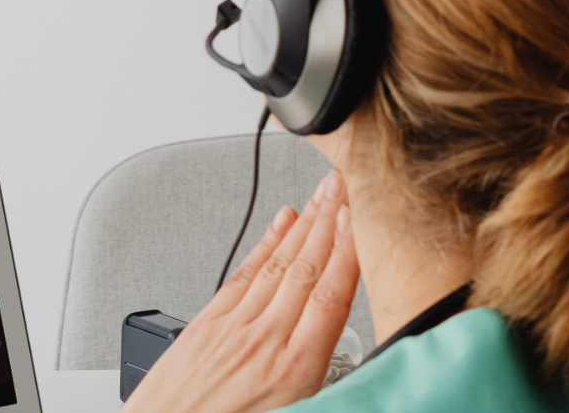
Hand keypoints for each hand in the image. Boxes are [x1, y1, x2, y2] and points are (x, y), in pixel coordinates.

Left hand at [121, 170, 359, 412]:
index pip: (332, 295)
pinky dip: (265, 246)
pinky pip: (242, 276)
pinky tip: (280, 225)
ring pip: (277, 265)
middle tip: (347, 186)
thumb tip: (359, 378)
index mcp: (293, 370)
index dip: (349, 251)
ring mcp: (232, 330)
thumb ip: (324, 382)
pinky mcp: (205, 327)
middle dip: (330, 222)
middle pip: (306, 268)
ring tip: (322, 196)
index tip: (363, 219)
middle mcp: (263, 341)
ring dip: (304, 226)